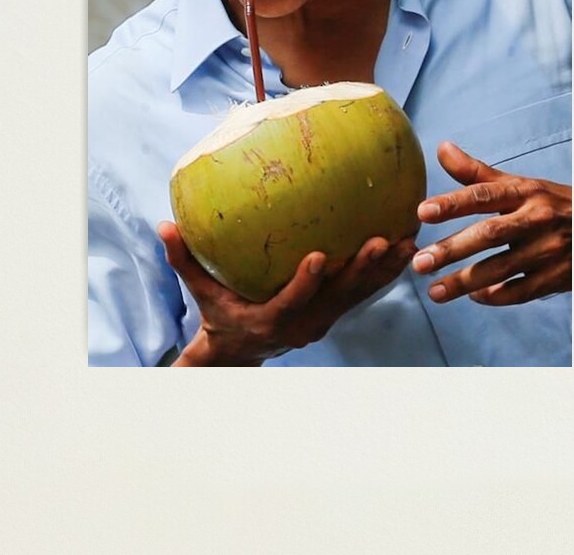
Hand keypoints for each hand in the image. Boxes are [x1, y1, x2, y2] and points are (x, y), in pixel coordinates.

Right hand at [158, 222, 415, 364]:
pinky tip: (406, 247)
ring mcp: (322, 319)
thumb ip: (184, 260)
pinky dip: (385, 272)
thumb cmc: (218, 313)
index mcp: (269, 318)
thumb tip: (164, 225)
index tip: (320, 256)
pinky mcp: (334, 312)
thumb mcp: (199, 291)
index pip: (291, 302)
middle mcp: (302, 323)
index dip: (307, 282)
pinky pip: (364, 292)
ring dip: (384, 270)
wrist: (240, 348)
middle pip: (337, 299)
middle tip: (380, 242)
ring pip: (358, 295)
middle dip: (360, 271)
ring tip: (409, 241)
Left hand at [412, 142, 570, 305]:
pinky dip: (495, 296)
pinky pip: (520, 291)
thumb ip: (477, 173)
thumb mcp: (520, 184)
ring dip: (465, 282)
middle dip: (452, 249)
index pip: (484, 195)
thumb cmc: (551, 203)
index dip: (453, 203)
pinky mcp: (557, 277)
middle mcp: (536, 219)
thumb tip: (441, 148)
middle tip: (419, 261)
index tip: (422, 212)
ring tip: (434, 291)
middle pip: (490, 234)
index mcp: (525, 192)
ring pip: (501, 268)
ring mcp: (548, 250)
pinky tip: (473, 296)